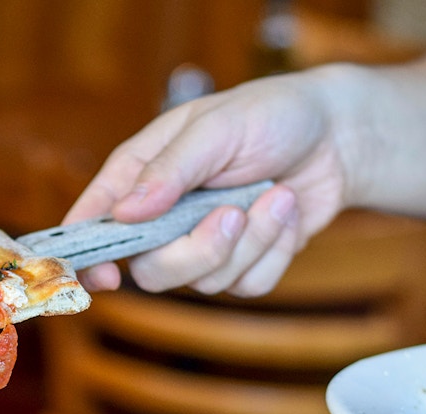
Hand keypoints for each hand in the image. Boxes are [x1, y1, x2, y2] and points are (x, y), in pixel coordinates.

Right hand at [66, 69, 348, 296]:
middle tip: (232, 213)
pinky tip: (285, 212)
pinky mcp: (242, 264)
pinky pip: (247, 285)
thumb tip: (124, 213)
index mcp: (139, 177)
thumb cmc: (269, 115)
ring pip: (205, 282)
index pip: (93, 223)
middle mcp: (162, 218)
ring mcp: (202, 244)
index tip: (104, 277)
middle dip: (198, 251)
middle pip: (151, 271)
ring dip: (250, 241)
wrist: (337, 135)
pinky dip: (274, 250)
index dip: (87, 257)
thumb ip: (169, 170)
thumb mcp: (216, 128)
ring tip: (275, 196)